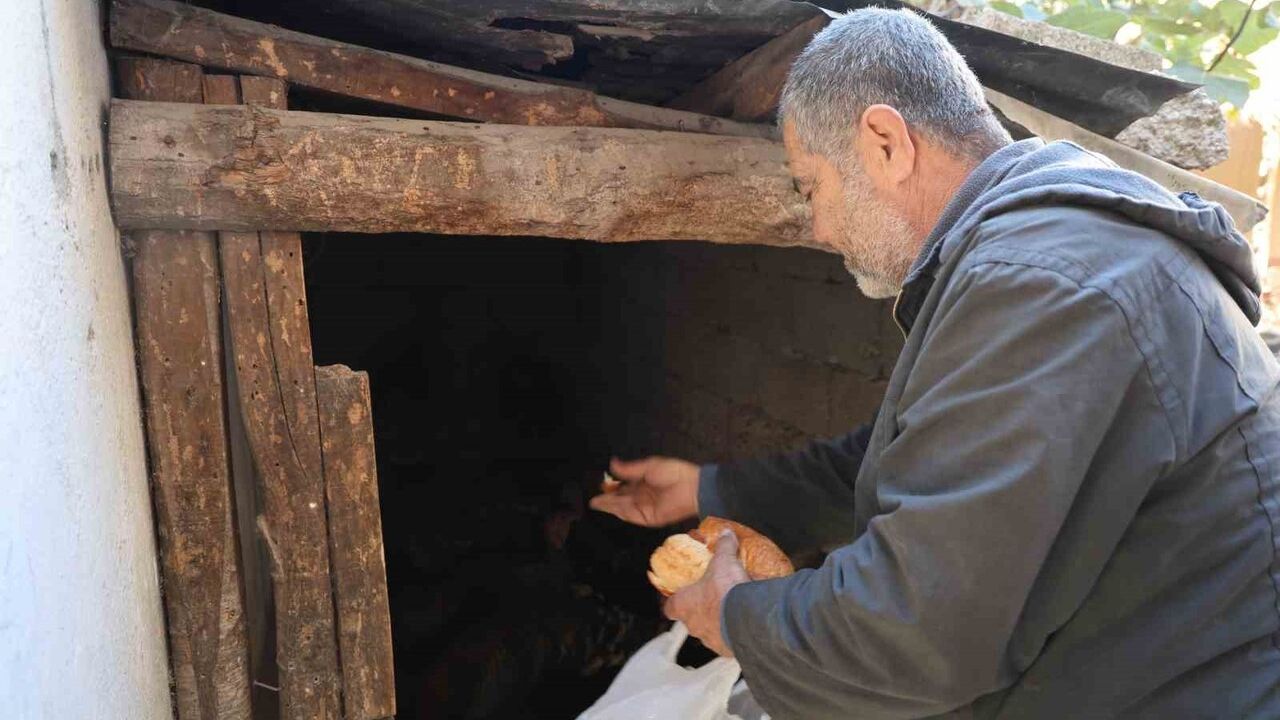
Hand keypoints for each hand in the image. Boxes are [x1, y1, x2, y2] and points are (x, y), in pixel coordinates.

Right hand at [588, 456, 699, 526]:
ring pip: (622, 508)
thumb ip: (629, 469)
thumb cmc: (675, 473)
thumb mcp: (649, 466)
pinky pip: (629, 515)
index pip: (624, 487)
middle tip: (593, 498)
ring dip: (609, 505)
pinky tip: (608, 506)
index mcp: (644, 483)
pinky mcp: (647, 518)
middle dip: (607, 499)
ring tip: (595, 502)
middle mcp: (642, 496)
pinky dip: (618, 511)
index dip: (612, 487)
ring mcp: (644, 508)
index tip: (601, 484)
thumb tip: (612, 463)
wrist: (690, 487)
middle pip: (621, 499)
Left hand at [664, 529, 748, 655]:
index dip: (673, 602)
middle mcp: (693, 626)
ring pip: (709, 632)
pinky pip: (728, 641)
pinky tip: (744, 623)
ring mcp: (710, 640)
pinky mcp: (727, 651)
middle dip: (701, 610)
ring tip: (732, 610)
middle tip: (714, 599)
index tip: (678, 597)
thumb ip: (723, 547)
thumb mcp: (724, 561)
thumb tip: (725, 533)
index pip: (669, 608)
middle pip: (690, 619)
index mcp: (684, 605)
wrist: (748, 619)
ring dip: (718, 622)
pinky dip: (734, 633)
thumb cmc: (726, 590)